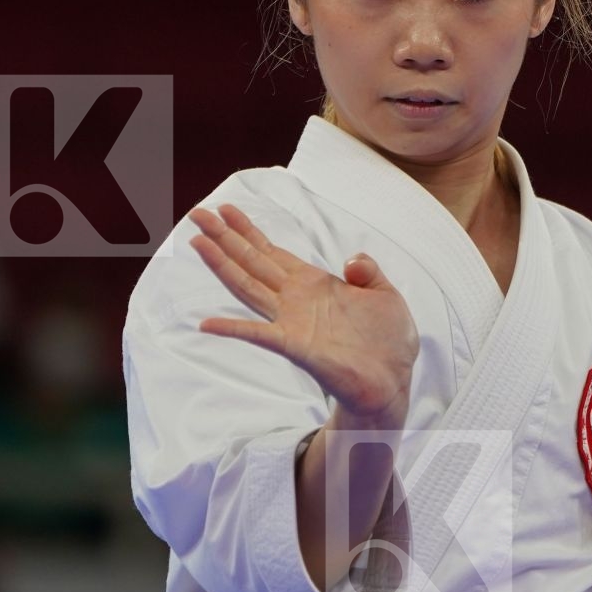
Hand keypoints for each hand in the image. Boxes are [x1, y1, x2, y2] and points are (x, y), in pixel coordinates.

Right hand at [187, 203, 417, 424]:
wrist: (393, 381)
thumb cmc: (388, 342)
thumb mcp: (385, 295)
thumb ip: (367, 271)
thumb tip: (351, 260)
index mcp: (314, 283)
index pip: (273, 252)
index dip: (249, 231)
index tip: (226, 209)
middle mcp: (296, 299)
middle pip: (252, 262)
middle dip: (226, 237)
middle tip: (198, 214)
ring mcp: (291, 322)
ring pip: (248, 287)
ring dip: (222, 265)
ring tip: (197, 242)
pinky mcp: (295, 346)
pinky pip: (258, 335)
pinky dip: (232, 328)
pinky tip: (207, 322)